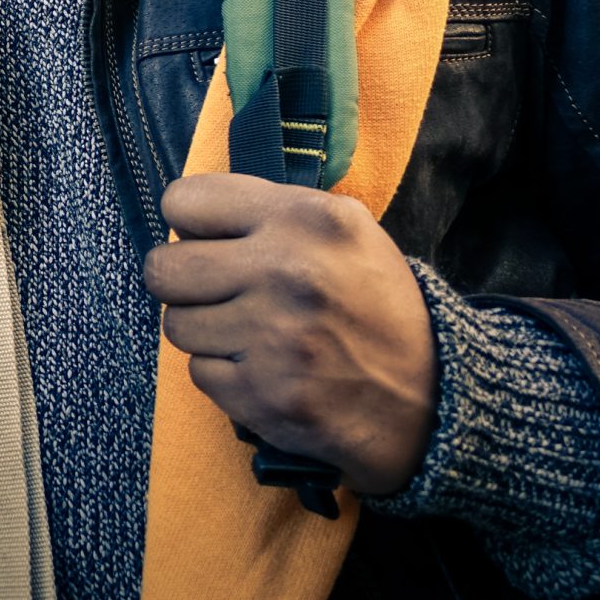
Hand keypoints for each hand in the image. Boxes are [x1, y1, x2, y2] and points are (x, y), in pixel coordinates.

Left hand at [144, 173, 436, 494]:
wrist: (437, 397)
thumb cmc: (376, 304)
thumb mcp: (345, 229)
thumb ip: (268, 211)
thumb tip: (186, 215)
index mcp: (304, 218)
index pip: (183, 202)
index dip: (190, 224)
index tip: (210, 240)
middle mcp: (287, 272)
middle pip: (163, 268)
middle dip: (184, 282)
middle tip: (219, 293)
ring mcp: (274, 337)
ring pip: (176, 324)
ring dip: (206, 332)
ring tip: (253, 334)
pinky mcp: (264, 395)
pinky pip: (199, 373)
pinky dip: (226, 375)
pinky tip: (267, 370)